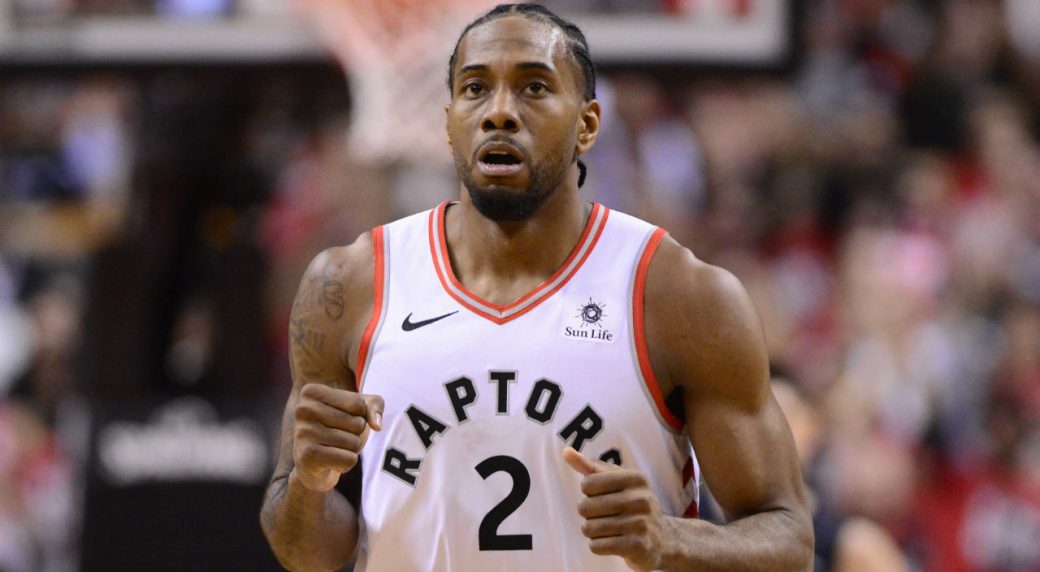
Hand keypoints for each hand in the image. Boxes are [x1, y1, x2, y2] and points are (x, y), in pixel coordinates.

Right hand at [291, 383, 383, 492]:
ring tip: (333, 449)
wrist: (312, 466)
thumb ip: (375, 405)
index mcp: (312, 391)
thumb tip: (377, 425)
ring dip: (351, 450)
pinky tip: (330, 462)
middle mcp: (303, 409)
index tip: (341, 420)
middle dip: (356, 434)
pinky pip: (349, 460)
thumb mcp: (359, 409)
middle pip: (357, 423)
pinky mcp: (307, 456)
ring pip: (354, 443)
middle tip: (337, 438)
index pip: (359, 404)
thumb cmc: (337, 430)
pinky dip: (346, 464)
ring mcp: (303, 432)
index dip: (360, 415)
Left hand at [563, 447, 666, 570]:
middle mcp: (641, 499)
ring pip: (589, 528)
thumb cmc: (631, 503)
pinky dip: (597, 545)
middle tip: (602, 515)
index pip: (588, 483)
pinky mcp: (637, 547)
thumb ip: (589, 466)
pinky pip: (597, 546)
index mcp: (636, 478)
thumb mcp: (615, 480)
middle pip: (586, 507)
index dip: (588, 492)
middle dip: (587, 513)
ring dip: (591, 530)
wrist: (662, 538)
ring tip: (605, 529)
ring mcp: (641, 524)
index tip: (601, 495)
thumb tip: (566, 452)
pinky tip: (610, 541)